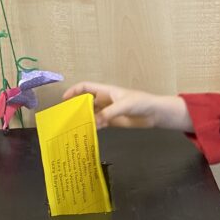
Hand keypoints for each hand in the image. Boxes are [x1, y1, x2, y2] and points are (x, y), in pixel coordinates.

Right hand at [62, 82, 192, 131]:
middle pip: (85, 102)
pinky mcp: (113, 121)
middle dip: (76, 107)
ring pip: (91, 113)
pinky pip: (99, 123)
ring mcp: (108, 111)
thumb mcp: (124, 105)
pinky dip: (92, 127)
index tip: (64, 99)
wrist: (155, 113)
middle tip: (66, 117)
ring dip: (84, 118)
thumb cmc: (141, 103)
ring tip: (73, 126)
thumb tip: (95, 122)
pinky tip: (87, 132)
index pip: (86, 87)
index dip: (74, 91)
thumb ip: (109, 113)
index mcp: (106, 91)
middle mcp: (105, 100)